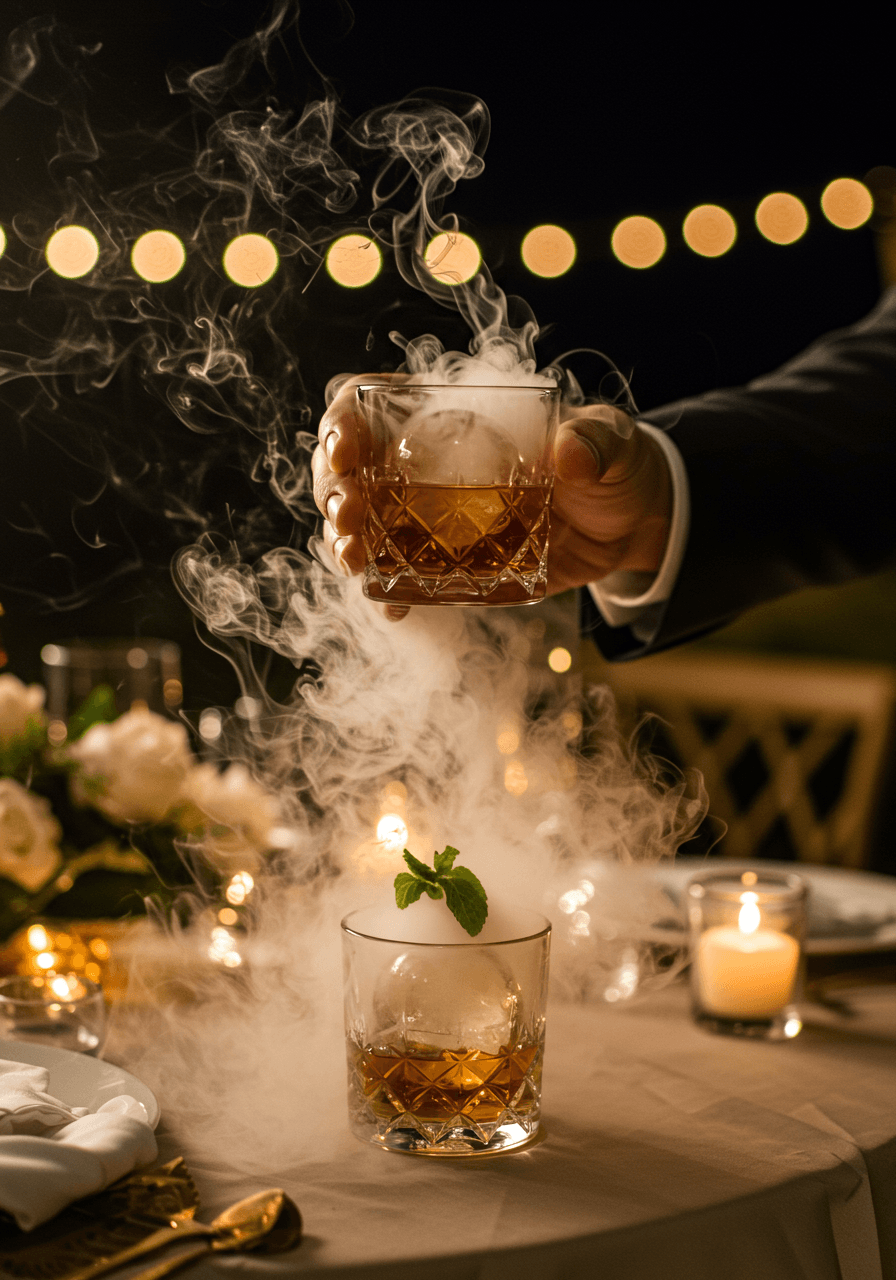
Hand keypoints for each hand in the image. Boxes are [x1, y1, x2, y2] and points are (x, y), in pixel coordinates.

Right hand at [311, 378, 672, 615]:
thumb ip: (595, 439)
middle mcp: (426, 464)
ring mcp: (431, 518)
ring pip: (362, 524)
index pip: (371, 403)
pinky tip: (392, 608)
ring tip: (352, 560)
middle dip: (333, 490)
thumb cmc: (616, 465)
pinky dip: (387, 594)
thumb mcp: (613, 441)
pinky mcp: (448, 564)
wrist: (633, 527)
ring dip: (344, 541)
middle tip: (347, 515)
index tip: (345, 449)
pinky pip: (401, 577)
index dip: (343, 421)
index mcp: (451, 414)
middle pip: (349, 469)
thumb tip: (568, 454)